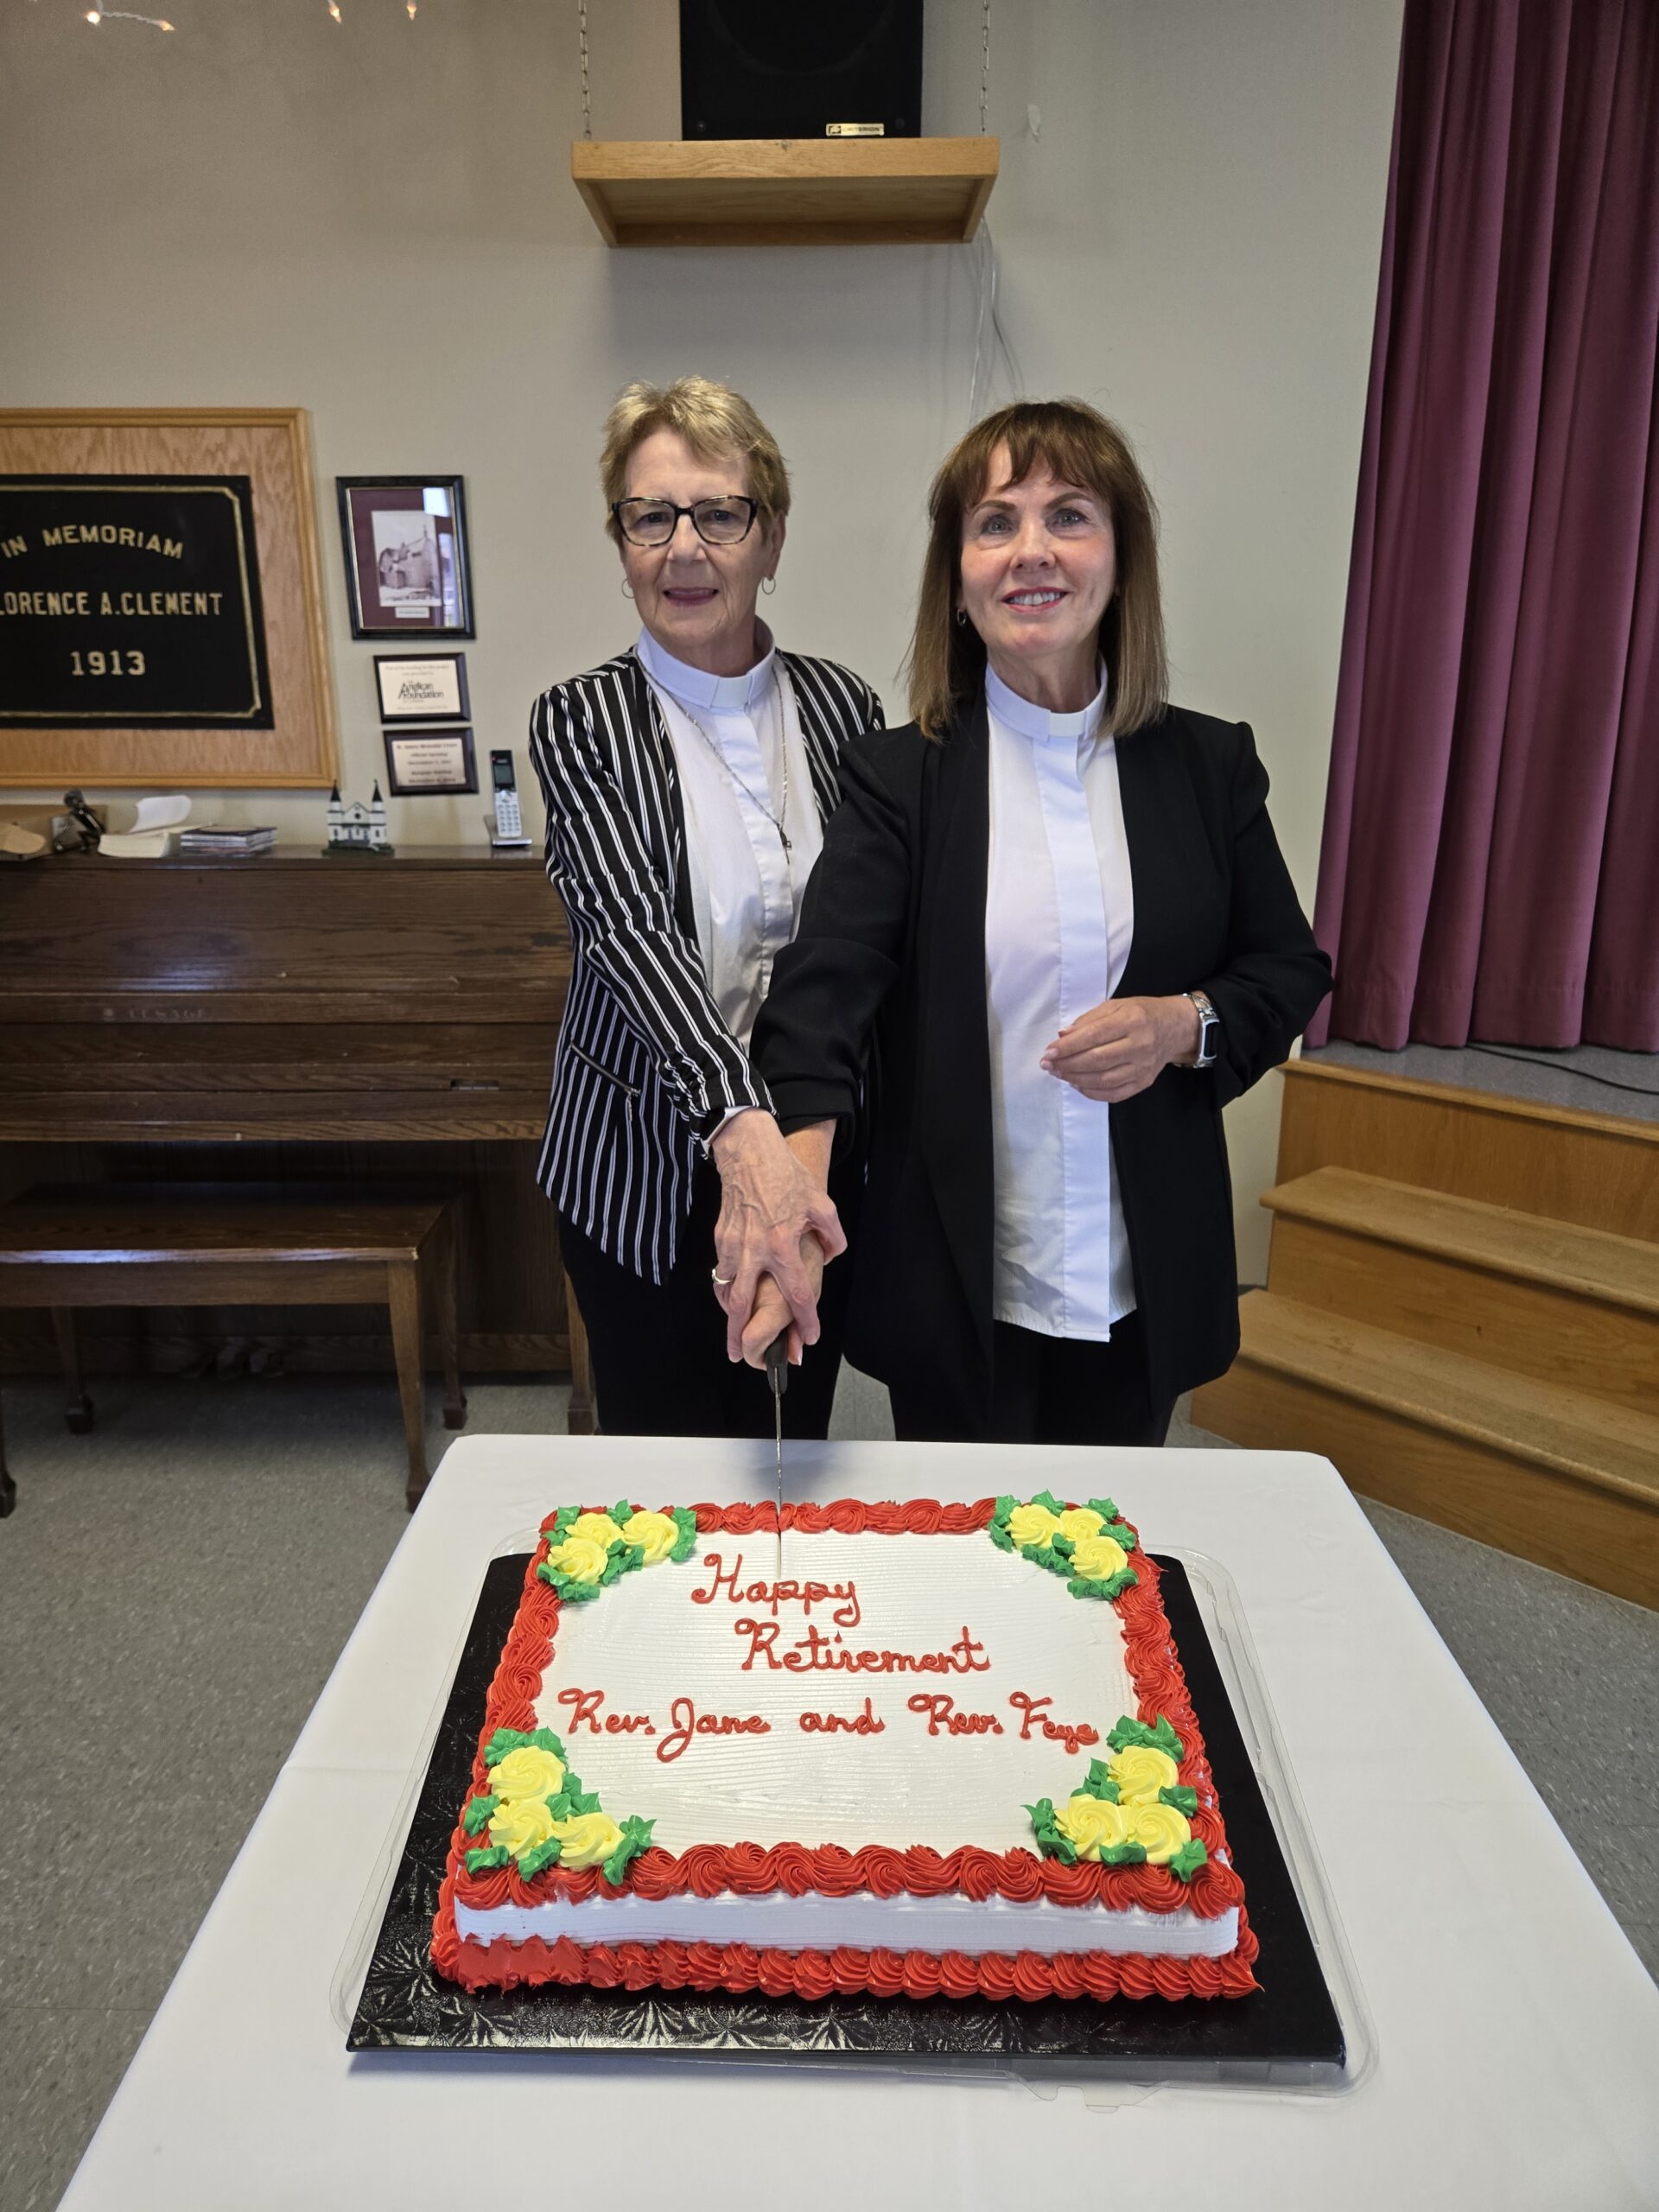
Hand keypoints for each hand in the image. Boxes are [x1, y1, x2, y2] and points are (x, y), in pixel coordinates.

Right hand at [710, 1110, 843, 1360]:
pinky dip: (724, 1288)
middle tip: (740, 1356)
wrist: (749, 1153)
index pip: (798, 1295)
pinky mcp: (720, 1237)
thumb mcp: (821, 1204)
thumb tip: (830, 1255)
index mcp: (783, 1246)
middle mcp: (756, 1252)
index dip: (805, 1321)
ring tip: (731, 1334)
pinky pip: (721, 1271)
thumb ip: (831, 1235)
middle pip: (745, 1306)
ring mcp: (733, 1246)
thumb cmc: (786, 1176)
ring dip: (729, 1316)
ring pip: (727, 1291)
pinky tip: (730, 1296)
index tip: (809, 1337)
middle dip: (741, 1335)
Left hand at [1040, 995, 1200, 1102]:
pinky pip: (1114, 1094)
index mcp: (1132, 1020)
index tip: (1049, 1052)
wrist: (1174, 1028)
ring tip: (1059, 1073)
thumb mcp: (1116, 1006)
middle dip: (1067, 1064)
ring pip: (1103, 1080)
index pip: (1093, 1036)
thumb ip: (1088, 1020)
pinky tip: (1078, 1084)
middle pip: (1096, 1060)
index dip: (1068, 1047)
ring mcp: (1143, 1067)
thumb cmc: (1141, 1013)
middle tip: (1048, 1065)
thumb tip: (1063, 1037)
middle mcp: (1140, 1045)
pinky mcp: (1144, 1082)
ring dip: (1075, 1079)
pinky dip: (1092, 1092)